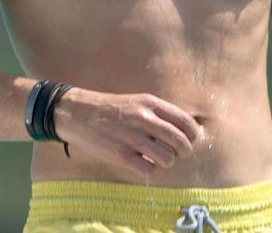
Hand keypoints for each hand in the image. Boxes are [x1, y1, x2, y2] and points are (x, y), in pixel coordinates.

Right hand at [55, 88, 199, 175]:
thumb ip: (159, 113)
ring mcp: (132, 137)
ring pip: (167, 158)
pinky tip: (142, 162)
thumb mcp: (138, 101)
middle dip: (184, 151)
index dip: (192, 135)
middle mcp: (143, 118)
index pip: (185, 121)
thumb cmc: (112, 108)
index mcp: (150, 103)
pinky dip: (149, 168)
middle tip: (178, 153)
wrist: (79, 113)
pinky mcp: (120, 154)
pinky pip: (148, 169)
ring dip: (166, 161)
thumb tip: (185, 130)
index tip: (190, 140)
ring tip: (158, 158)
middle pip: (180, 141)